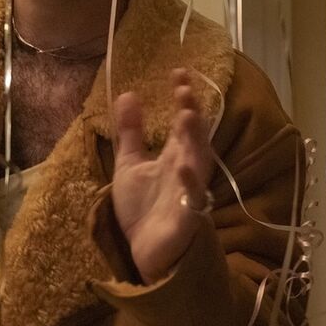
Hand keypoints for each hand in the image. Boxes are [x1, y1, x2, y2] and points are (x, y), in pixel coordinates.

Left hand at [110, 69, 216, 283]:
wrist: (143, 252)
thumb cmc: (143, 210)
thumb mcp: (130, 166)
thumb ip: (131, 133)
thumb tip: (127, 94)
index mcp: (175, 156)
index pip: (183, 122)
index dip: (183, 98)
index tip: (179, 73)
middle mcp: (187, 170)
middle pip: (194, 138)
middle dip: (191, 114)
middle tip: (185, 90)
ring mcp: (189, 193)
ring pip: (198, 163)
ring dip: (195, 140)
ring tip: (188, 116)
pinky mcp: (187, 218)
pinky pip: (192, 199)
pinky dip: (190, 183)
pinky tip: (182, 166)